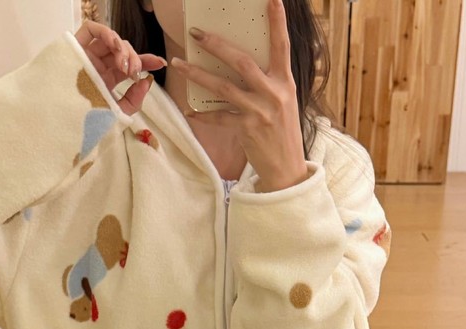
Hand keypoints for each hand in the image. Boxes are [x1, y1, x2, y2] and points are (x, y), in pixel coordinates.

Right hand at [75, 20, 167, 114]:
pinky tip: (115, 46)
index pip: (129, 65)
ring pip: (110, 40)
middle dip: (134, 58)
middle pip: (122, 51)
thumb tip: (147, 80)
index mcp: (107, 79)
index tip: (160, 63)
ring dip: (123, 48)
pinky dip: (106, 33)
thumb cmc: (88, 122)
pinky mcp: (75, 48)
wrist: (66, 122)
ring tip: (124, 65)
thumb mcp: (118, 113)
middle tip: (134, 73)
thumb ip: (134, 99)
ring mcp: (87, 56)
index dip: (146, 61)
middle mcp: (98, 66)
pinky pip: (91, 29)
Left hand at [172, 0, 308, 191]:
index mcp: (284, 83)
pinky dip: (202, 113)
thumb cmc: (282, 133)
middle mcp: (273, 94)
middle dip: (216, 45)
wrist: (286, 169)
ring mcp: (259, 112)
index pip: (281, 46)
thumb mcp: (283, 102)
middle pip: (241, 61)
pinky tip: (190, 110)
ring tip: (179, 63)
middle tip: (197, 33)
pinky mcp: (246, 130)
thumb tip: (241, 63)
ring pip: (223, 86)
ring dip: (197, 74)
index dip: (277, 22)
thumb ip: (268, 82)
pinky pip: (218, 117)